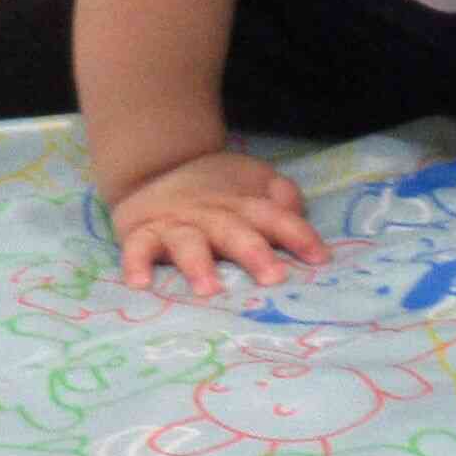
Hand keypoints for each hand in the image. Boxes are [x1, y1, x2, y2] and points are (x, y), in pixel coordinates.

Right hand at [112, 148, 320, 298]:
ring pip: (188, 242)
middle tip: (273, 278)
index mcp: (241, 203)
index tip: (319, 259)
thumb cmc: (214, 188)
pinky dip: (135, 264)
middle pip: (235, 231)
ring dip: (198, 264)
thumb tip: (297, 213)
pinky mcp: (142, 233)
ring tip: (209, 290)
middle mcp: (210, 214)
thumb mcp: (252, 181)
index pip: (274, 216)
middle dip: (254, 253)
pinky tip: (141, 284)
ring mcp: (175, 224)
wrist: (155, 165)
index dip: (297, 234)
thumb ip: (281, 198)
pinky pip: (137, 248)